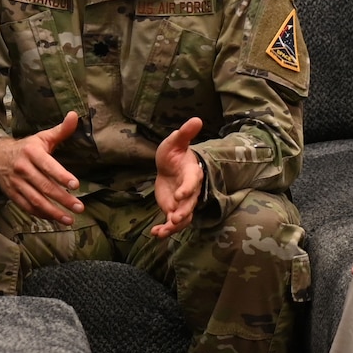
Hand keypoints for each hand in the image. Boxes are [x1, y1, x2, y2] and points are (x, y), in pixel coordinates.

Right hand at [0, 112, 84, 223]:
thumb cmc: (27, 147)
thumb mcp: (42, 137)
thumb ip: (61, 130)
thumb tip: (75, 115)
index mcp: (32, 152)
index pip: (48, 165)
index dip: (62, 176)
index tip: (76, 185)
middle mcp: (23, 168)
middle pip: (45, 186)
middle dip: (63, 199)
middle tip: (79, 207)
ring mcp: (16, 183)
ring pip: (36, 200)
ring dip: (54, 212)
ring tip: (70, 219)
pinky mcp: (13, 194)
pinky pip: (27, 207)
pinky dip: (41, 214)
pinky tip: (55, 219)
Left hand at [151, 117, 204, 238]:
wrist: (170, 166)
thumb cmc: (174, 152)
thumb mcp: (175, 141)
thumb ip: (184, 133)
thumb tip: (197, 119)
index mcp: (192, 173)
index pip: (192, 182)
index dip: (188, 189)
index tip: (180, 194)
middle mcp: (190, 191)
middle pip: (190, 204)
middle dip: (183, 212)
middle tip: (174, 218)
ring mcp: (182, 202)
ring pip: (183, 217)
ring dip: (174, 226)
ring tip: (161, 232)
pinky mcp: (173, 209)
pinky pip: (172, 222)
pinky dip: (165, 229)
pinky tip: (155, 234)